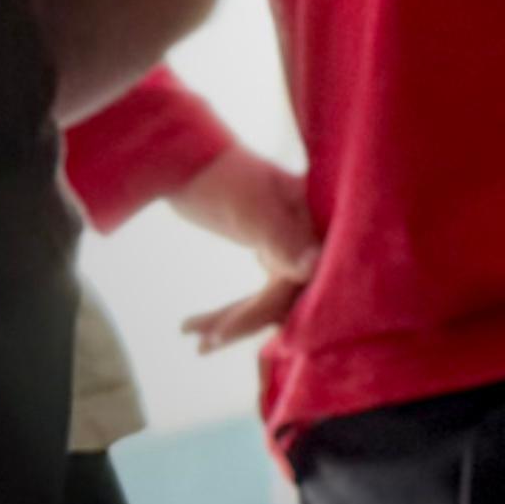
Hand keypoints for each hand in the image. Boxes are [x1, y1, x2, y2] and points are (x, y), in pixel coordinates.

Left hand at [167, 145, 317, 350]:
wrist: (186, 159)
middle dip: (246, 323)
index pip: (305, 276)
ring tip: (196, 342)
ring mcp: (294, 244)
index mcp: (317, 218)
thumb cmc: (220, 177)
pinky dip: (230, 311)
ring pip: (272, 299)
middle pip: (290, 294)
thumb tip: (312, 268)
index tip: (226, 333)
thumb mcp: (249, 209)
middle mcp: (314, 234)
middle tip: (205, 344)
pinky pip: (260, 293)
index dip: (269, 309)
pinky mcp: (274, 253)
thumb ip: (282, 237)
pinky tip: (196, 325)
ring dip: (234, 321)